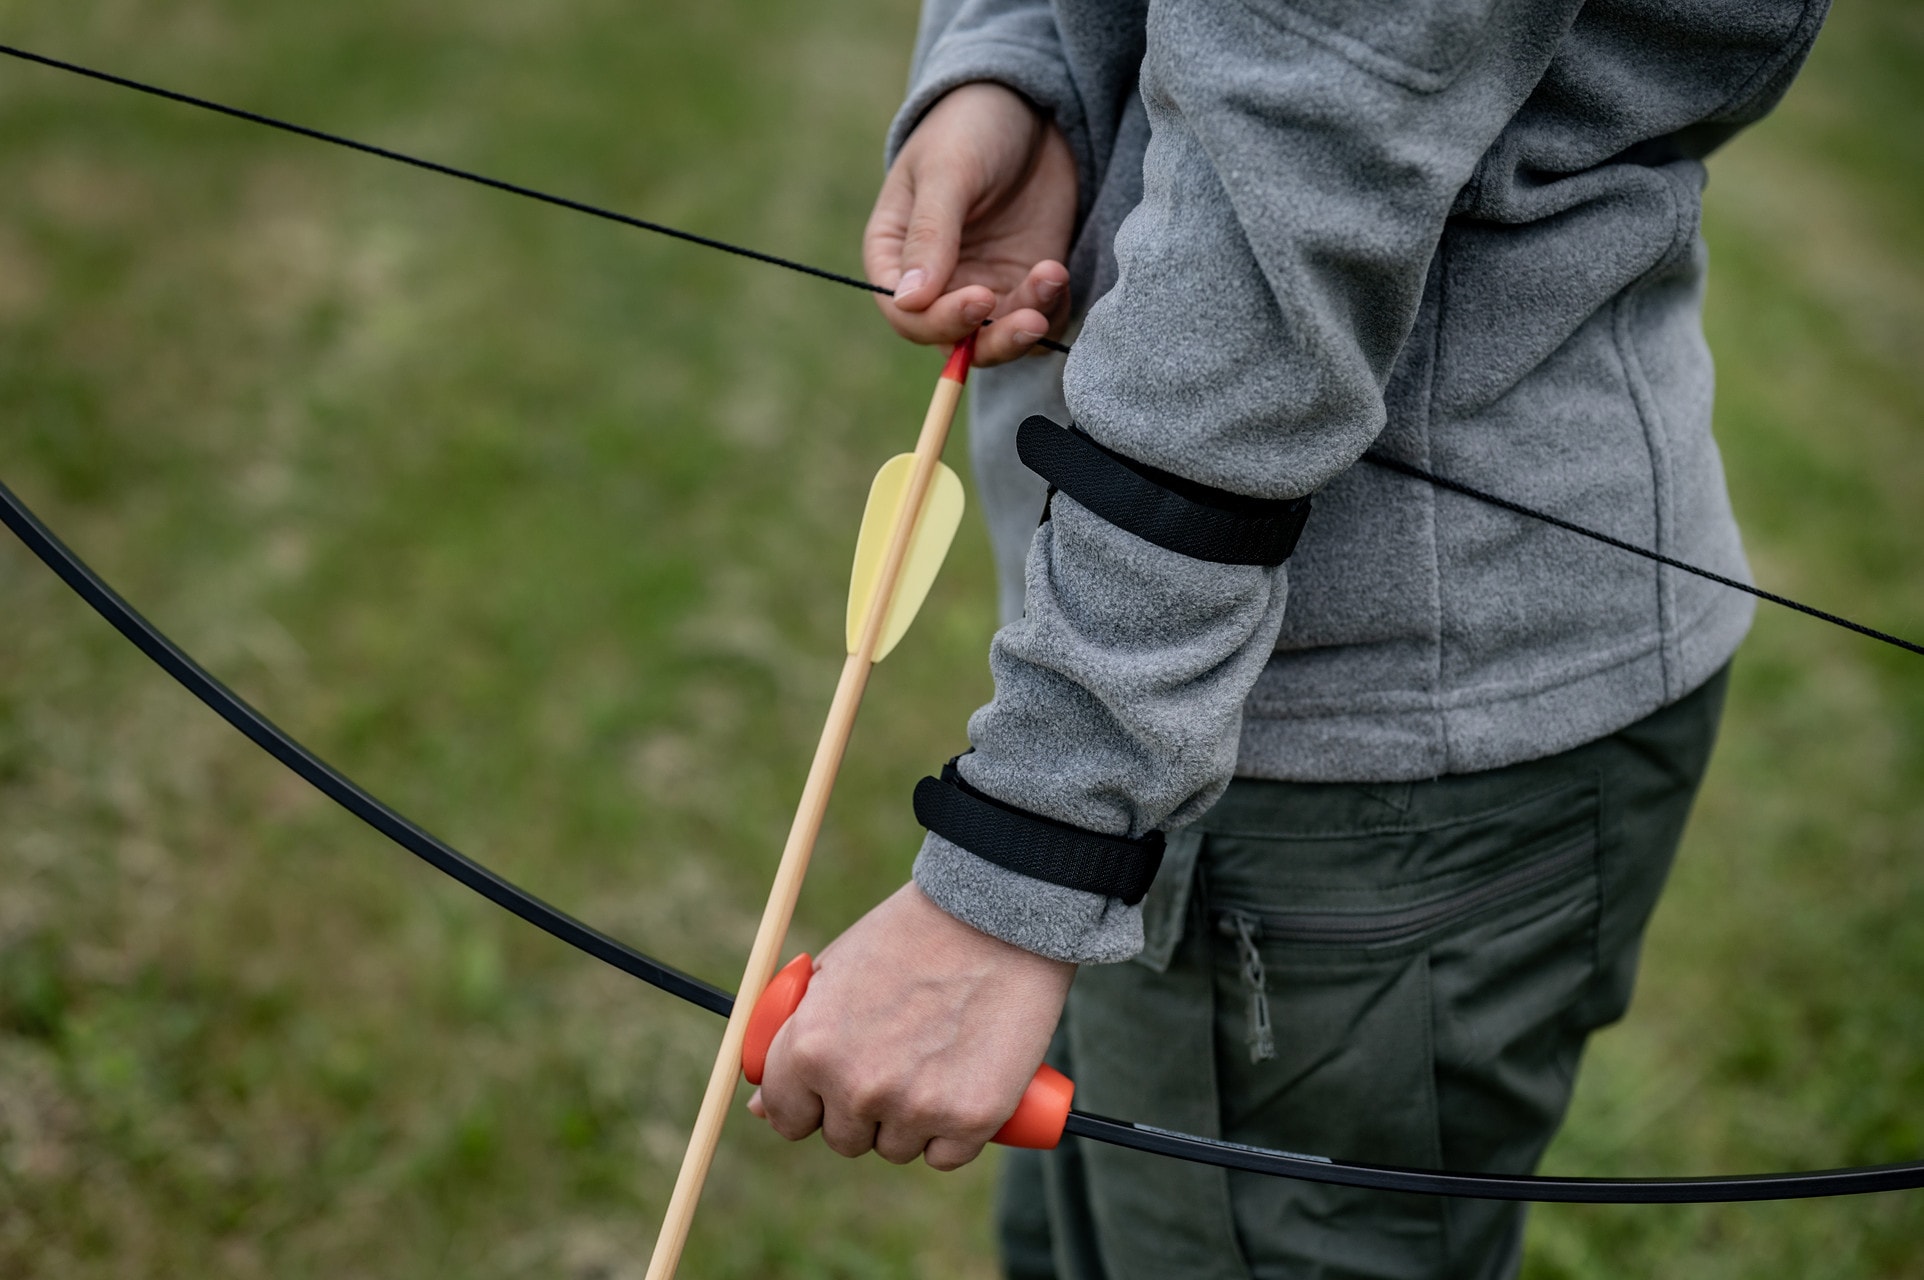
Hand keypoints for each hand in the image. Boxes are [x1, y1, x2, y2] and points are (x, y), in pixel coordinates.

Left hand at [748, 881, 1074, 1169]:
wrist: (997, 915)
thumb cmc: (910, 935)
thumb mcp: (834, 972)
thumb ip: (796, 1037)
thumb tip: (760, 1107)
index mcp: (810, 1048)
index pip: (785, 1117)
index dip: (808, 1104)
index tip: (829, 1092)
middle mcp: (856, 1086)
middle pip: (844, 1140)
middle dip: (864, 1110)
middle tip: (897, 1061)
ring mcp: (915, 1107)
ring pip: (897, 1147)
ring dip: (911, 1120)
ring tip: (937, 1058)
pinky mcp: (971, 1119)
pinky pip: (946, 1155)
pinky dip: (955, 1131)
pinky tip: (966, 1080)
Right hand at [863, 81, 1077, 366]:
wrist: (1027, 105)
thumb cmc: (970, 126)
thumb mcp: (947, 171)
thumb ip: (930, 234)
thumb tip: (909, 300)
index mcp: (895, 255)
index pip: (907, 314)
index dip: (940, 320)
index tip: (981, 300)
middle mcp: (935, 282)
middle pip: (953, 340)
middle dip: (992, 339)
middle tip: (1028, 322)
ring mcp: (982, 285)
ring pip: (998, 340)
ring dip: (1027, 325)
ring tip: (1052, 278)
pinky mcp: (1024, 284)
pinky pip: (1036, 320)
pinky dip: (1051, 309)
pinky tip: (1057, 272)